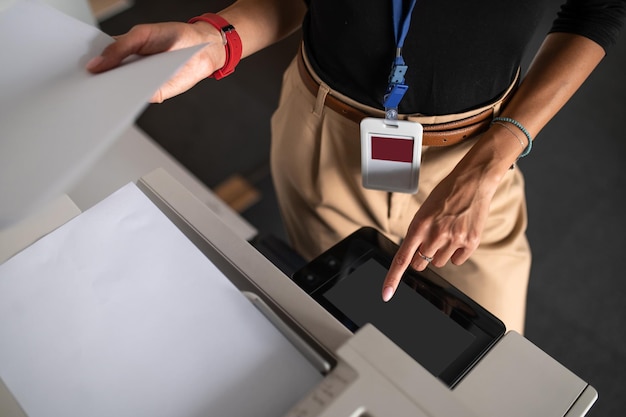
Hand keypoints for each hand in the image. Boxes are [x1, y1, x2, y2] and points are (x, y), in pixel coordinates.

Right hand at [86, 21, 224, 101]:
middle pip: (105, 80)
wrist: (202, 50)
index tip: (68, 70)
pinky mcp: (154, 94)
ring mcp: (140, 83)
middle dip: (91, 84)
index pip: (97, 60)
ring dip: (108, 96)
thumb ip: (119, 48)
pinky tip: (119, 100)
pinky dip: (128, 101)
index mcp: (122, 52)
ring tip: (93, 95)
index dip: (83, 65)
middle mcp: (128, 70)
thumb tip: (96, 64)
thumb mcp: (141, 35)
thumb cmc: (174, 37)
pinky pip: (137, 100)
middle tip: (76, 87)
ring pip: (119, 93)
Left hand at [381, 160, 498, 301]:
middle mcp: (436, 234)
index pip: (402, 259)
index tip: (386, 294)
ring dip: (440, 252)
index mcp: (419, 225)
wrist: (472, 181)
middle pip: (420, 264)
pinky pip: (457, 260)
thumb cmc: (446, 194)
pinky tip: (459, 234)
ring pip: (439, 263)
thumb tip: (414, 256)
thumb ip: (418, 233)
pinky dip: (457, 252)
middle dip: (421, 255)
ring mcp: (454, 239)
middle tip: (430, 238)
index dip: (393, 279)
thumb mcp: (424, 211)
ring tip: (447, 231)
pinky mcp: (471, 242)